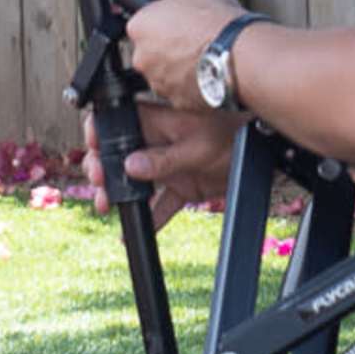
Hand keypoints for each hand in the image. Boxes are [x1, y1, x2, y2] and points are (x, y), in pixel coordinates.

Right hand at [91, 101, 237, 226]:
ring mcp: (168, 165)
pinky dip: (150, 217)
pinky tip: (135, 231)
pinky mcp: (182, 185)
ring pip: (135, 179)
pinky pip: (160, 204)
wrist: (262, 153)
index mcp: (160, 122)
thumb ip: (163, 159)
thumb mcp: (196, 147)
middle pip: (120, 153)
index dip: (102, 131)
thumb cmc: (233, 135)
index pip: (121, 122)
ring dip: (119, 192)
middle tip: (97, 182)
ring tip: (107, 205)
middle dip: (103, 167)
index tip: (91, 147)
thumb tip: (130, 166)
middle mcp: (159, 142)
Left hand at [119, 0, 246, 113]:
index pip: (144, 22)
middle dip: (167, 47)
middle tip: (191, 39)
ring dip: (179, 67)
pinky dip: (193, 84)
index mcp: (140, 25)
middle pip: (151, 51)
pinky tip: (209, 72)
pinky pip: (182, 91)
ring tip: (204, 56)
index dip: (163, 20)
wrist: (239, 53)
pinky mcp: (177, 102)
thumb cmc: (217, 21)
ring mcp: (159, 82)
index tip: (176, 20)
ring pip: (165, 73)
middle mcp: (142, 57)